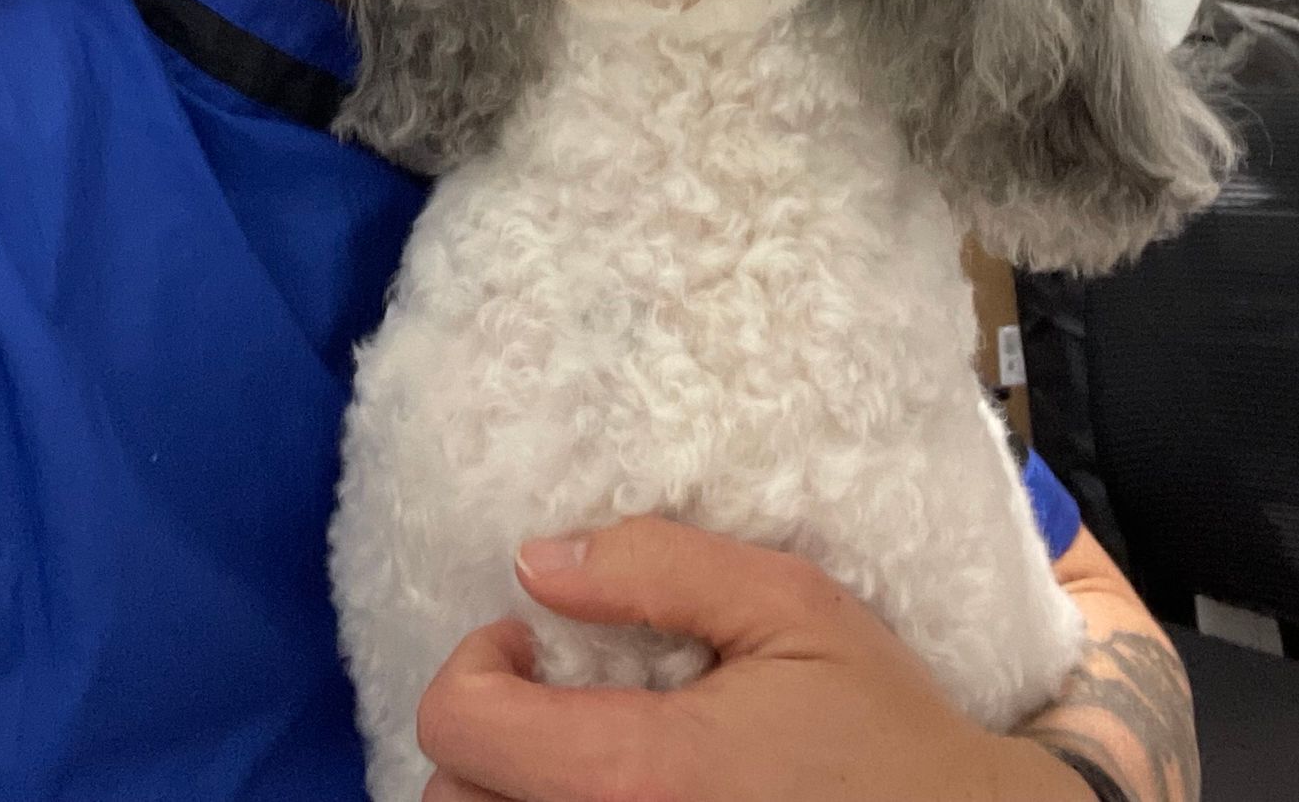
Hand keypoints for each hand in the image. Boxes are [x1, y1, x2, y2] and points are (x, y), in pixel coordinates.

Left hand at [416, 517, 1091, 801]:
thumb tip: (539, 561)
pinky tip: (616, 794)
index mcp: (642, 775)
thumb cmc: (880, 729)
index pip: (459, 728)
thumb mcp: (789, 606)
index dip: (476, 666)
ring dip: (510, 790)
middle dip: (484, 737)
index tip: (534, 643)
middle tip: (552, 699)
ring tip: (582, 753)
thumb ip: (658, 568)